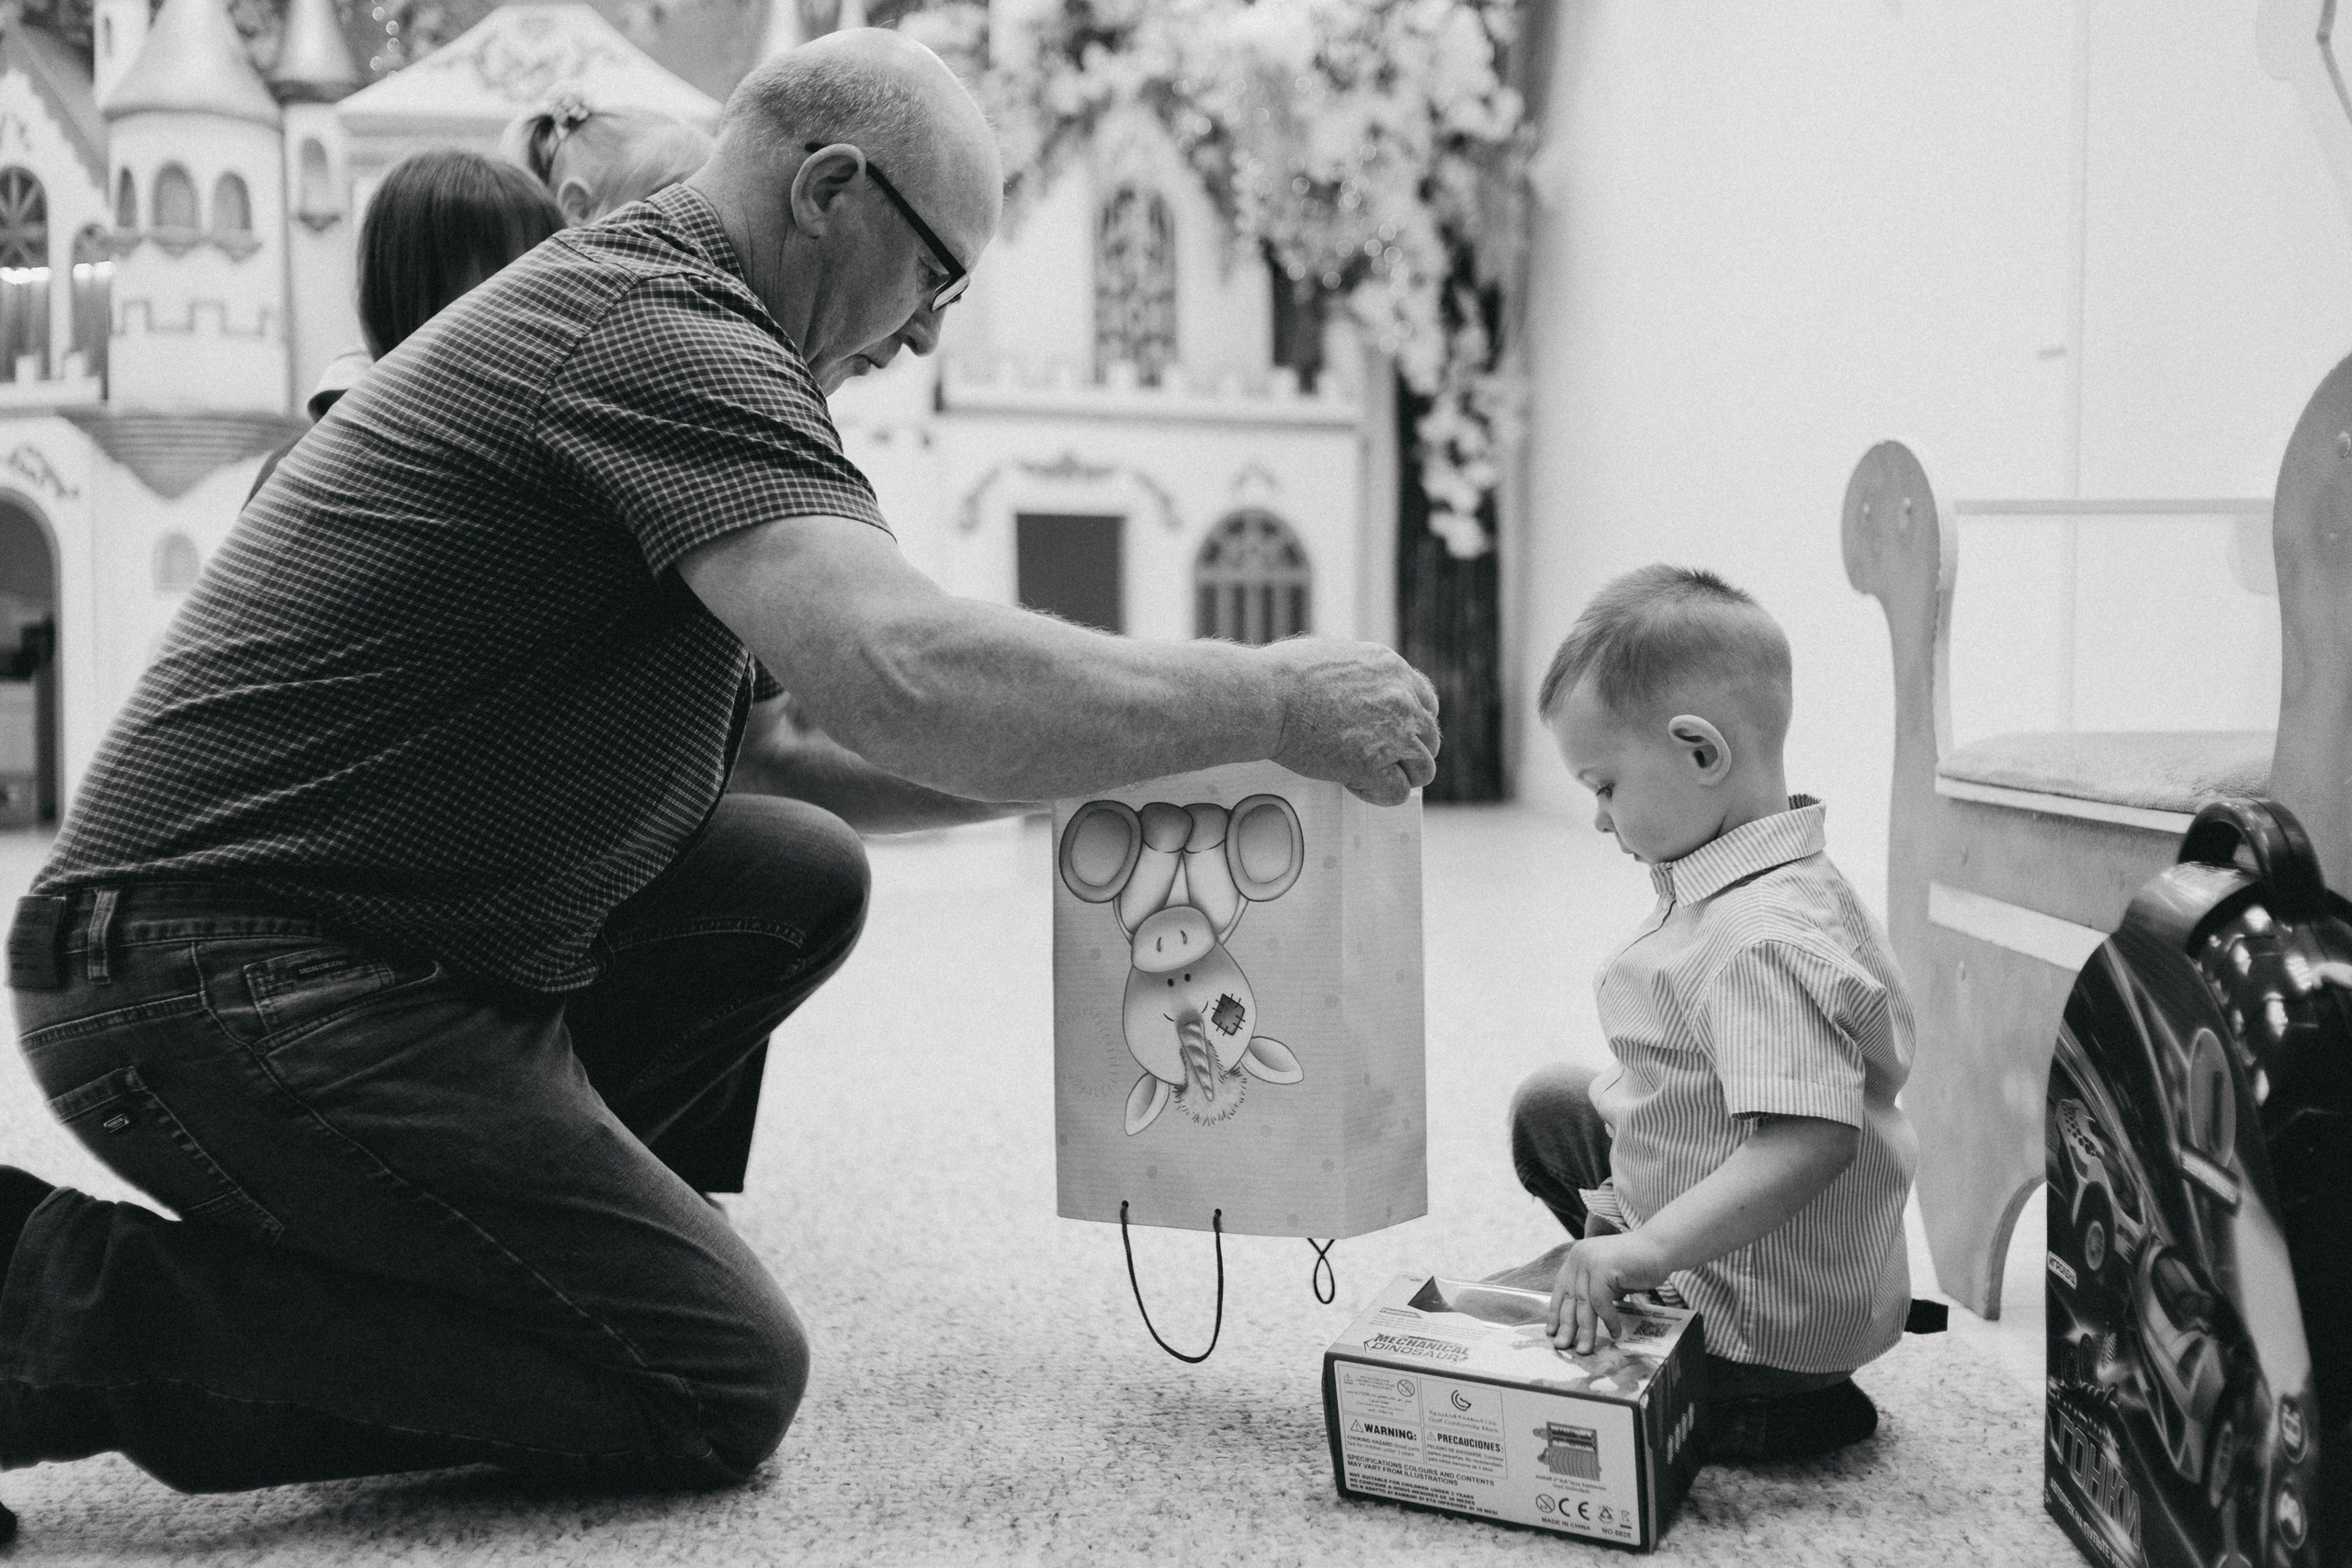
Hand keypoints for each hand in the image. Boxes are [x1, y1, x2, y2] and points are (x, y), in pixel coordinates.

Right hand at [1262, 638, 1440, 805]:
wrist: (1267, 696)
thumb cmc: (1282, 675)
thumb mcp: (1334, 656)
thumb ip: (1359, 675)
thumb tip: (1354, 687)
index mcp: (1392, 669)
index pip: (1426, 702)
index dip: (1411, 723)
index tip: (1395, 734)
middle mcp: (1401, 698)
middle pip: (1429, 737)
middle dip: (1406, 751)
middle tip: (1380, 760)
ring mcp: (1393, 733)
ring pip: (1423, 768)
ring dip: (1399, 775)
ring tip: (1368, 776)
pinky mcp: (1374, 765)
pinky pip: (1397, 792)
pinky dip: (1378, 794)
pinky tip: (1355, 785)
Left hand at [1547, 1230, 1669, 1353]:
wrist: (1661, 1247)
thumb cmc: (1638, 1266)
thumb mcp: (1608, 1278)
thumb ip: (1594, 1291)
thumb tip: (1581, 1321)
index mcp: (1577, 1257)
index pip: (1561, 1288)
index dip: (1555, 1311)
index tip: (1552, 1331)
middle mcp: (1579, 1257)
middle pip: (1569, 1298)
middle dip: (1566, 1325)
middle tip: (1562, 1346)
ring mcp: (1590, 1261)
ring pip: (1584, 1304)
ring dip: (1585, 1330)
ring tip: (1585, 1349)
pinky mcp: (1603, 1268)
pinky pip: (1601, 1302)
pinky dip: (1609, 1320)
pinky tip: (1615, 1333)